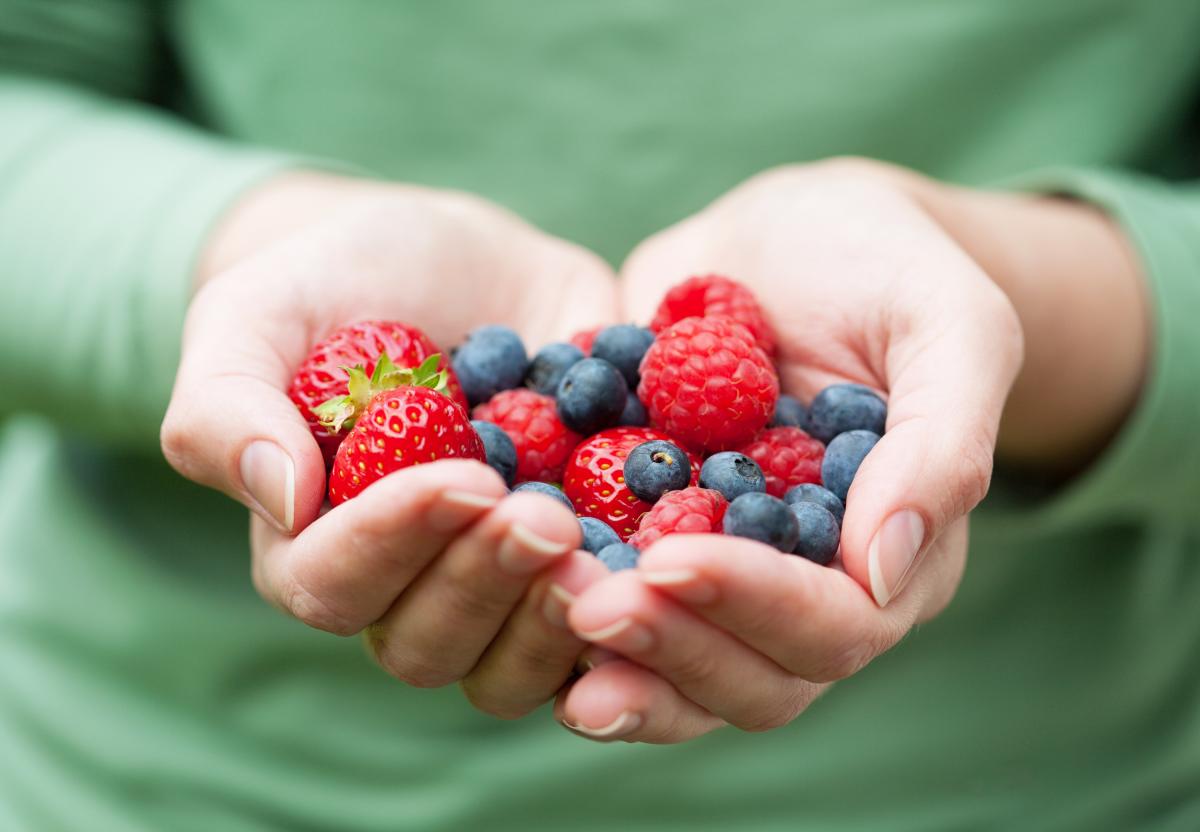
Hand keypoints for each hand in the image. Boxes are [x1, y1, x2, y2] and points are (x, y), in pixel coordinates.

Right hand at [161, 173, 616, 717]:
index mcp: (315, 543)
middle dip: (490, 582)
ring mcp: (501, 581)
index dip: (396, 544)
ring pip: (520, 660)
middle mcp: (409, 584)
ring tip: (601, 543)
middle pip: (434, 641)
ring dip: (560, 618)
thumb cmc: (340, 281)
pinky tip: (679, 550)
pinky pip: (611, 615)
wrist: (457, 260)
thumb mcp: (259, 310)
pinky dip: (641, 598)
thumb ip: (229, 403)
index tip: (462, 478)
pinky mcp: (583, 556)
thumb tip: (281, 497)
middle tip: (546, 514)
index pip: (334, 585)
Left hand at [556, 159, 1028, 741]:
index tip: (673, 558)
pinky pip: (606, 604)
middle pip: (751, 678)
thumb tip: (886, 573)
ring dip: (608, 658)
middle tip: (584, 604)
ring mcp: (722, 572)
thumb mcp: (948, 324)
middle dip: (670, 648)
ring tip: (535, 607)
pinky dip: (553, 609)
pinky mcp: (646, 540)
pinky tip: (497, 583)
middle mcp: (806, 588)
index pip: (835, 626)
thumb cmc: (887, 267)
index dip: (756, 606)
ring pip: (674, 669)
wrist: (788, 238)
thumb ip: (941, 442)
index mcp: (893, 556)